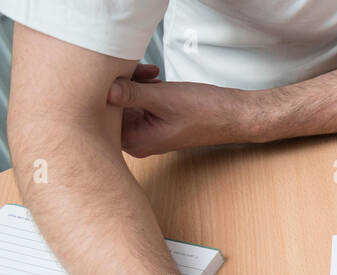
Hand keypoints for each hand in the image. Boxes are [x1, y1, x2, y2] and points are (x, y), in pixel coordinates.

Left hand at [108, 66, 259, 156]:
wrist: (233, 115)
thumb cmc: (205, 112)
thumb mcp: (163, 98)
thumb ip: (130, 94)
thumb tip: (104, 89)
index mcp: (136, 141)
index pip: (103, 115)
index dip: (105, 91)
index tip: (115, 74)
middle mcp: (137, 140)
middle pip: (111, 108)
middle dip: (120, 85)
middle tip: (138, 71)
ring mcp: (145, 131)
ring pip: (123, 102)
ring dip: (132, 83)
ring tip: (151, 74)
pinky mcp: (153, 121)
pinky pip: (136, 101)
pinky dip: (141, 87)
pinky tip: (154, 78)